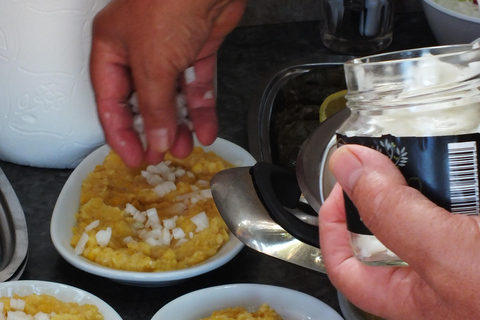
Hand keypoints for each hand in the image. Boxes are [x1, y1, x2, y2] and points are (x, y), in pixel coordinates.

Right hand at [90, 0, 246, 166]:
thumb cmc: (169, 4)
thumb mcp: (152, 65)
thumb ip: (154, 107)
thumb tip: (156, 139)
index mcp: (112, 49)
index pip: (111, 102)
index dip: (121, 134)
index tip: (134, 158)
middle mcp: (138, 51)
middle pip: (143, 102)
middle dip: (154, 131)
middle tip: (162, 155)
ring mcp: (169, 51)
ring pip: (172, 97)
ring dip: (180, 124)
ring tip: (186, 148)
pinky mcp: (196, 51)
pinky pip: (197, 87)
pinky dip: (202, 109)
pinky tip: (205, 129)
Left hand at [319, 144, 479, 319]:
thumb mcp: (447, 256)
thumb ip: (394, 215)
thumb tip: (346, 167)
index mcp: (412, 296)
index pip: (345, 268)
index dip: (330, 227)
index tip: (340, 186)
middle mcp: (435, 275)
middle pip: (387, 225)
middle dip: (384, 186)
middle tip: (390, 152)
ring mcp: (462, 251)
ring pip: (428, 205)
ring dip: (429, 174)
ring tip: (432, 148)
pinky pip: (461, 196)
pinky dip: (461, 173)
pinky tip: (466, 158)